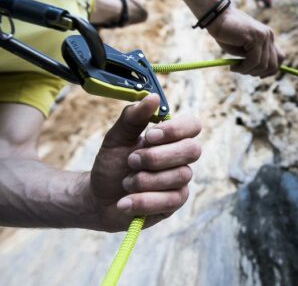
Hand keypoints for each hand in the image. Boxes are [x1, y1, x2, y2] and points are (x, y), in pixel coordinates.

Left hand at [89, 94, 201, 231]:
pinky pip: (169, 201)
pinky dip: (142, 201)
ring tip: (125, 183)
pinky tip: (124, 203)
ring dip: (145, 180)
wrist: (98, 198)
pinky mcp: (173, 204)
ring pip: (179, 176)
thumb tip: (153, 97)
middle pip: (192, 150)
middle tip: (131, 161)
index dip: (176, 130)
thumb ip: (133, 117)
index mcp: (171, 138)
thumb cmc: (112, 164)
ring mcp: (180, 182)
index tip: (150, 135)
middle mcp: (180, 158)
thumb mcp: (117, 137)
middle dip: (157, 156)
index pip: (193, 126)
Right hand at [207, 7, 284, 77]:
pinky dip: (243, 68)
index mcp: (268, 37)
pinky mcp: (254, 38)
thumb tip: (263, 73)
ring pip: (262, 65)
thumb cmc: (226, 34)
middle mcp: (268, 35)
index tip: (259, 76)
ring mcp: (263, 36)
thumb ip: (254, 57)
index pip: (280, 58)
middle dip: (258, 73)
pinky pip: (253, 61)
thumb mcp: (243, 49)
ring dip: (248, 71)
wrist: (216, 18)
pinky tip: (233, 67)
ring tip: (235, 68)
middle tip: (242, 71)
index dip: (271, 71)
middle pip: (273, 65)